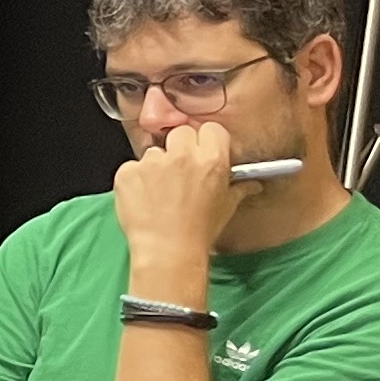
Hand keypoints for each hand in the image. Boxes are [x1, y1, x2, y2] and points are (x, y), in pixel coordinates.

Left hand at [110, 121, 242, 278]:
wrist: (167, 250)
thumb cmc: (198, 231)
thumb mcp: (226, 207)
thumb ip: (239, 188)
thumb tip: (252, 183)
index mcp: (211, 160)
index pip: (210, 129)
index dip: (207, 140)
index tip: (204, 151)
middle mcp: (181, 156)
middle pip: (181, 133)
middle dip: (181, 147)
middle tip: (181, 170)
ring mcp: (152, 162)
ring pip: (154, 151)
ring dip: (157, 166)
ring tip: (161, 192)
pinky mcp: (127, 172)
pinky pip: (132, 166)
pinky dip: (136, 179)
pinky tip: (144, 198)